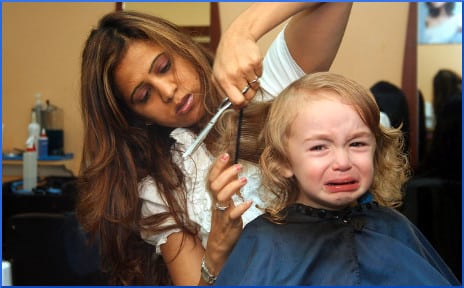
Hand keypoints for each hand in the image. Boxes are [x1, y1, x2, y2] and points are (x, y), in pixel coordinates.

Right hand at [204, 153, 252, 274]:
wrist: (219, 244)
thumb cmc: (224, 220)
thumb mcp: (225, 202)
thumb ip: (228, 187)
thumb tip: (234, 170)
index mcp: (214, 196)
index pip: (212, 178)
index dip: (217, 166)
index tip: (226, 154)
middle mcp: (216, 203)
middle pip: (215, 185)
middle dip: (226, 174)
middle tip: (239, 166)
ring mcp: (222, 213)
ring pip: (222, 197)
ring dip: (233, 187)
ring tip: (244, 180)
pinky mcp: (229, 224)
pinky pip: (232, 214)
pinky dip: (240, 207)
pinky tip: (249, 202)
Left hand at [212, 29, 262, 108]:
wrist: (235, 37)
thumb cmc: (225, 58)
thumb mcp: (217, 74)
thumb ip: (222, 91)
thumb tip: (233, 106)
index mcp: (224, 80)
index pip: (237, 101)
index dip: (242, 104)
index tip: (243, 102)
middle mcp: (234, 74)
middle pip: (249, 96)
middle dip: (249, 93)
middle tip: (245, 85)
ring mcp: (246, 67)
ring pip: (255, 85)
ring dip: (252, 81)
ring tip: (245, 71)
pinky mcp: (256, 61)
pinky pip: (260, 75)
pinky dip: (257, 72)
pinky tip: (249, 64)